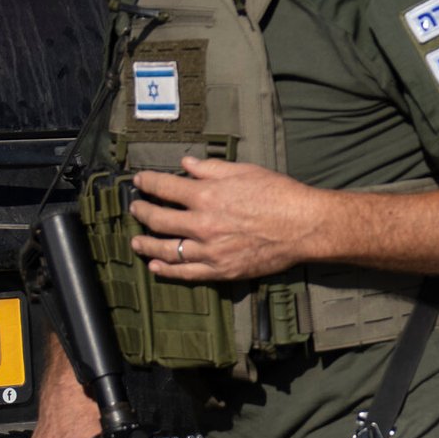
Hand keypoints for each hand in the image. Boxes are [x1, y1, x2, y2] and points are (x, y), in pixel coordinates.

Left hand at [129, 157, 328, 280]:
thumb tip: (186, 164)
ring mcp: (210, 251)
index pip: (164, 187)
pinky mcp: (221, 270)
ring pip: (167, 249)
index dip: (147, 183)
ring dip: (147, 244)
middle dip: (142, 211)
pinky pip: (187, 273)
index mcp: (206, 195)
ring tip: (135, 241)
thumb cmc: (279, 195)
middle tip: (135, 208)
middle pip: (159, 219)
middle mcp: (202, 224)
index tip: (139, 181)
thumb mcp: (244, 171)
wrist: (303, 226)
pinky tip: (156, 266)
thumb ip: (210, 168)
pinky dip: (167, 270)